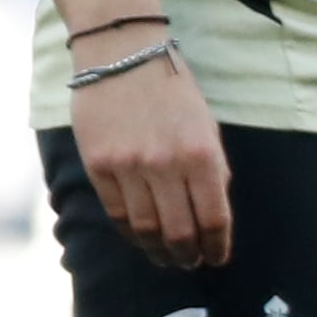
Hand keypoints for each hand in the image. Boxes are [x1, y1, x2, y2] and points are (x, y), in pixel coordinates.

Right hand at [68, 34, 229, 269]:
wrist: (121, 54)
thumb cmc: (171, 88)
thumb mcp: (206, 126)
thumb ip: (212, 169)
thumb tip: (212, 215)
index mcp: (202, 155)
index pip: (214, 219)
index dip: (217, 247)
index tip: (216, 258)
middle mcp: (167, 165)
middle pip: (180, 232)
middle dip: (188, 255)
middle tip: (189, 262)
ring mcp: (129, 166)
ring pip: (146, 229)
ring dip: (158, 250)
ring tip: (164, 256)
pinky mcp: (98, 164)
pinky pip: (116, 212)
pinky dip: (130, 231)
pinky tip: (138, 235)